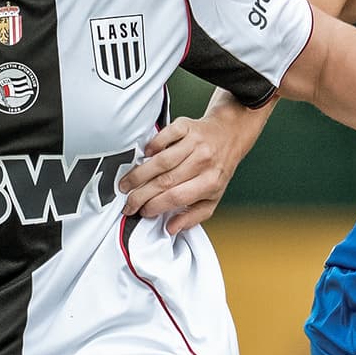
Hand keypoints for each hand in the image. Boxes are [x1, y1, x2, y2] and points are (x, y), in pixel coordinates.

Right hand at [121, 112, 258, 235]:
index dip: (155, 206)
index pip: (177, 197)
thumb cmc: (218, 168)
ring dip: (139, 174)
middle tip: (128, 203)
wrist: (229, 135)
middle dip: (141, 195)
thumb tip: (172, 228)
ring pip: (161, 161)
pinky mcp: (186, 126)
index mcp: (210, 182)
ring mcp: (195, 142)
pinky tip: (144, 156)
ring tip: (126, 184)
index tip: (142, 212)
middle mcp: (203, 161)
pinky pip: (165, 135)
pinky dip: (152, 145)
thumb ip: (193, 216)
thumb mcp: (213, 197)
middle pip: (165, 181)